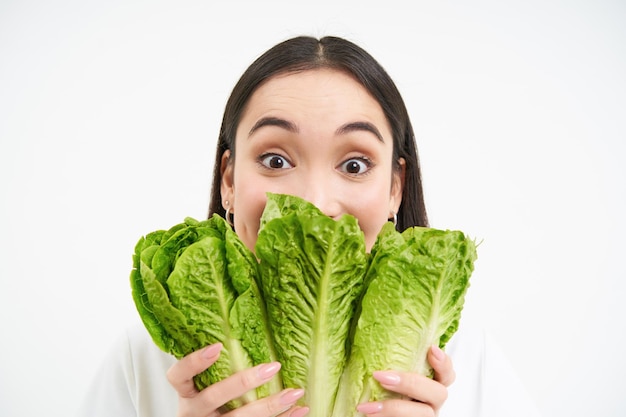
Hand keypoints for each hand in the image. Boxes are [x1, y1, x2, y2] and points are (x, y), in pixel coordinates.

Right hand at [166, 343, 309, 416]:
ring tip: (295, 392)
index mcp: (186, 393)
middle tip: (272, 367)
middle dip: (243, 382)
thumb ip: (217, 362)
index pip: (178, 376)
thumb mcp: (202, 384)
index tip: (216, 346)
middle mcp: (195, 412)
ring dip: (271, 405)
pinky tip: (301, 409)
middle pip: (214, 397)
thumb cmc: (207, 398)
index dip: (194, 362)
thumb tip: (247, 319)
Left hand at [356, 345, 454, 416]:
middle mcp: (430, 402)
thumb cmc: (377, 391)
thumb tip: (368, 334)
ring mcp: (423, 416)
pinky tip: (369, 413)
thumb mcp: (385, 373)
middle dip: (410, 383)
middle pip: (439, 393)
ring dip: (395, 408)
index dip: (444, 362)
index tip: (431, 349)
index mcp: (429, 385)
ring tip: (368, 406)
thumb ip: (389, 359)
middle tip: (381, 376)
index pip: (446, 373)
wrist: (368, 413)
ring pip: (424, 414)